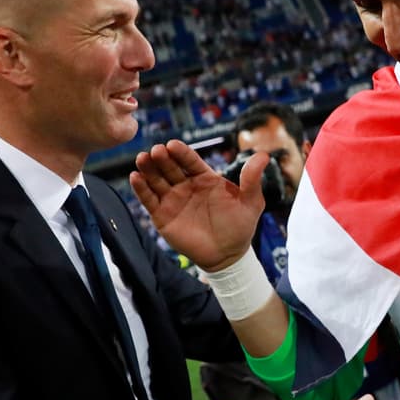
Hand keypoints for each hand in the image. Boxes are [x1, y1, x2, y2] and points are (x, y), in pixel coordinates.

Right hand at [130, 140, 265, 270]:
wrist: (227, 255)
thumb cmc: (240, 226)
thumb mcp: (251, 202)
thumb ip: (252, 179)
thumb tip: (264, 155)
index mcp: (205, 177)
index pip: (190, 160)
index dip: (181, 152)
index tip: (172, 145)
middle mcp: (186, 185)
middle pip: (170, 167)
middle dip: (162, 158)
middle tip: (156, 150)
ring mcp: (172, 199)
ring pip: (156, 180)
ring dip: (148, 168)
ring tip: (142, 159)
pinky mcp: (162, 215)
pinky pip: (149, 200)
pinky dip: (141, 189)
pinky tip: (135, 177)